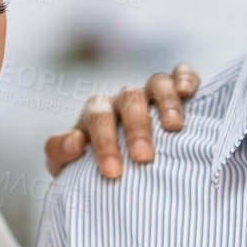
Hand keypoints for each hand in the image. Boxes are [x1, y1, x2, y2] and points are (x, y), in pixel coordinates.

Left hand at [43, 63, 199, 177]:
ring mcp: (151, 93)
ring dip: (166, 103)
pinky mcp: (176, 90)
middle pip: (130, 99)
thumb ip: (59, 152)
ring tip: (174, 128)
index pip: (98, 117)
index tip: (113, 172)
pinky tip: (187, 92)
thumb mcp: (65, 165)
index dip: (105, 143)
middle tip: (143, 157)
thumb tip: (76, 141)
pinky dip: (186, 78)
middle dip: (136, 127)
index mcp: (97, 112)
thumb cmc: (95, 167)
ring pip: (157, 83)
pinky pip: (183, 74)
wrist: (121, 166)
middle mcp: (124, 99)